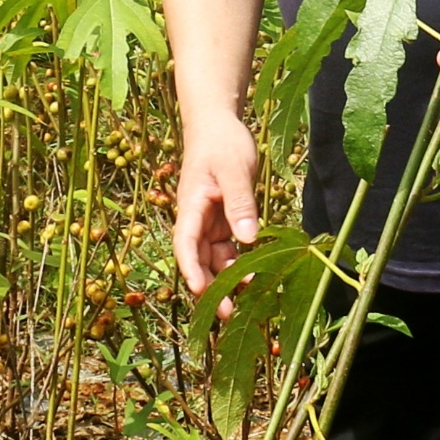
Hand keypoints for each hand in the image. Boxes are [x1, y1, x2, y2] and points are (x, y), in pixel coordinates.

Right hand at [172, 115, 261, 293]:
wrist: (218, 126)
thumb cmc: (222, 143)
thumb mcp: (234, 170)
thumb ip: (240, 203)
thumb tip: (248, 239)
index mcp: (192, 206)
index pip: (185, 242)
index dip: (190, 268)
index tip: (198, 289)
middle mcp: (197, 219)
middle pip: (199, 259)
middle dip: (211, 287)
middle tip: (227, 314)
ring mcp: (210, 222)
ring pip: (214, 258)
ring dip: (227, 279)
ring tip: (246, 300)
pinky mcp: (224, 221)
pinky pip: (229, 249)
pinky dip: (239, 264)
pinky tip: (254, 278)